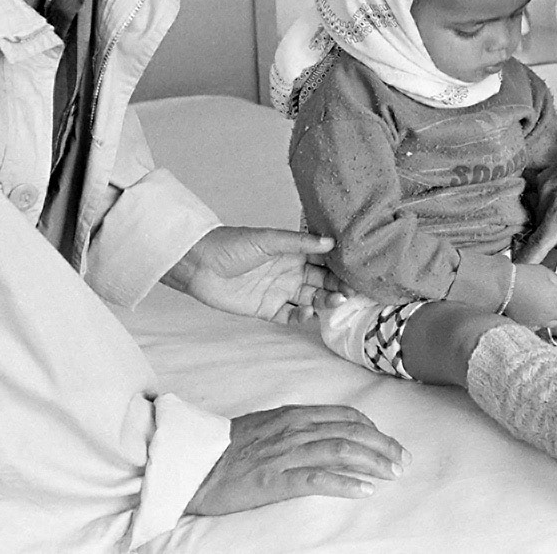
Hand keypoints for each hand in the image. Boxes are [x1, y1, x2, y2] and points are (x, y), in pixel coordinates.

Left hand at [164, 226, 342, 323]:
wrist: (200, 264)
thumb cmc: (232, 244)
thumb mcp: (268, 239)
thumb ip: (299, 242)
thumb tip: (331, 242)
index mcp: (293, 252)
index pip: (323, 260)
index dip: (340, 266)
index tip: (357, 271)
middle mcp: (290, 272)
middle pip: (321, 282)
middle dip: (337, 287)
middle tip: (350, 292)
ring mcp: (279, 291)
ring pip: (310, 300)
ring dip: (324, 302)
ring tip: (335, 303)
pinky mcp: (267, 309)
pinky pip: (290, 316)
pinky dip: (302, 317)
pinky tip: (309, 314)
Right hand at [185, 405, 407, 515]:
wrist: (192, 465)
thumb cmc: (226, 449)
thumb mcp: (265, 426)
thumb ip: (295, 426)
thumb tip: (324, 431)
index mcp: (292, 415)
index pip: (343, 416)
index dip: (371, 428)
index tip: (387, 442)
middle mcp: (294, 429)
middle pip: (350, 432)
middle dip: (382, 445)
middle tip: (402, 460)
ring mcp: (286, 454)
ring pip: (341, 450)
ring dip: (373, 462)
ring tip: (392, 474)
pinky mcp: (276, 479)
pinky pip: (318, 478)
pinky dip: (346, 483)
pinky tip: (365, 489)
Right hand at [503, 264, 556, 327]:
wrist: (503, 286)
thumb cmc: (522, 276)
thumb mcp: (543, 271)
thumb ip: (556, 280)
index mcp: (556, 297)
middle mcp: (550, 312)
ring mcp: (539, 320)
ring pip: (555, 322)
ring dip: (555, 314)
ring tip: (548, 305)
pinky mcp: (529, 324)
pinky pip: (542, 325)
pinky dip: (542, 320)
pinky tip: (537, 311)